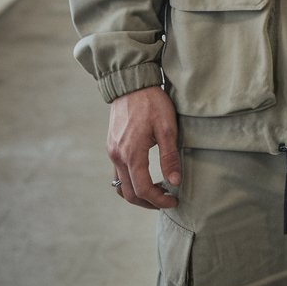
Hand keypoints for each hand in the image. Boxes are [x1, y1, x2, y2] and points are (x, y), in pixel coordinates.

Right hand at [107, 85, 180, 209]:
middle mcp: (118, 156)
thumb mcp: (166, 127)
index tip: (174, 200)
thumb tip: (175, 182)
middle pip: (128, 193)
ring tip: (157, 190)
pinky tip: (145, 175)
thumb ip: (169, 157)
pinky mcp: (112, 146)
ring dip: (137, 193)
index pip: (143, 190)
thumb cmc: (151, 102)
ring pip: (121, 184)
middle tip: (166, 200)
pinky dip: (131, 181)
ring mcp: (112, 151)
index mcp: (131, 153)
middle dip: (148, 202)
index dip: (159, 200)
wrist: (131, 83)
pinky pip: (118, 172)